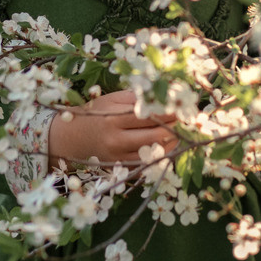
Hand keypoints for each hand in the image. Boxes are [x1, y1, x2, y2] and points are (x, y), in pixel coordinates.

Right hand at [48, 89, 176, 172]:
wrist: (74, 138)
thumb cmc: (97, 113)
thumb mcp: (112, 100)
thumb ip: (136, 97)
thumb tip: (164, 93)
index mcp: (113, 119)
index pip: (149, 115)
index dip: (169, 111)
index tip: (182, 106)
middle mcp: (116, 140)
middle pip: (156, 136)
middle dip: (175, 127)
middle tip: (186, 119)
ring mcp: (118, 156)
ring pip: (155, 152)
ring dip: (172, 141)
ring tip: (180, 130)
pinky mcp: (121, 167)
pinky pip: (148, 163)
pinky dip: (161, 153)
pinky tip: (169, 143)